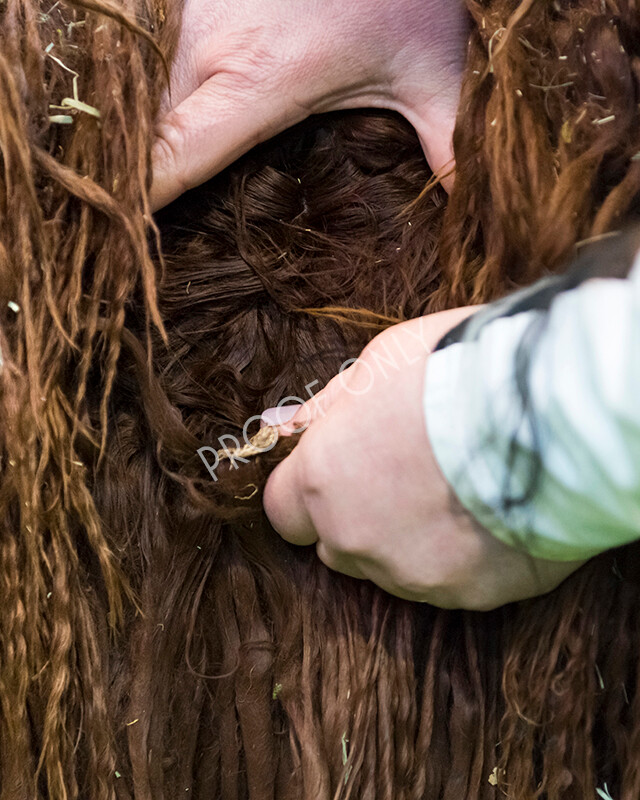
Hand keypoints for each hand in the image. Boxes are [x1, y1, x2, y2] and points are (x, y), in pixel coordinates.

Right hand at [151, 0, 468, 208]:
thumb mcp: (433, 67)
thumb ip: (448, 140)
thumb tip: (472, 206)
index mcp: (256, 80)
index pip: (174, 159)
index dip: (145, 203)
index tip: (133, 243)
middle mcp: (206, 48)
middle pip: (144, 134)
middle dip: (135, 179)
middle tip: (139, 225)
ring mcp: (184, 14)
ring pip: (137, 95)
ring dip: (135, 135)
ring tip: (140, 176)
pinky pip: (146, 61)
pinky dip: (145, 97)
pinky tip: (158, 121)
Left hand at [262, 310, 584, 609]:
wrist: (545, 408)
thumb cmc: (452, 371)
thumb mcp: (376, 364)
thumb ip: (325, 408)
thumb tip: (285, 427)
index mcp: (321, 481)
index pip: (283, 513)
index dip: (307, 495)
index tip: (336, 476)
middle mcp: (356, 539)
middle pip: (336, 546)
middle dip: (357, 519)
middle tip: (405, 477)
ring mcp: (413, 574)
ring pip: (392, 569)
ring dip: (409, 541)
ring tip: (457, 492)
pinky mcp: (470, 595)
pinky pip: (450, 583)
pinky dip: (461, 558)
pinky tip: (490, 516)